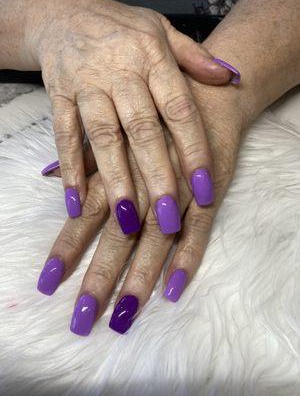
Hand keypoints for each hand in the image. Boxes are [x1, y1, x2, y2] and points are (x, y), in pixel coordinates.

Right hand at [28, 0, 236, 232]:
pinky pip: (63, 134)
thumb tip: (230, 76)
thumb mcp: (162, 30)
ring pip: (103, 137)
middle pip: (142, 130)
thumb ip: (195, 57)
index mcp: (153, 57)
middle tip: (168, 218)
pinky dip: (69, 168)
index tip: (206, 187)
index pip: (179, 109)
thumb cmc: (120, 27)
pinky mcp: (58, 94)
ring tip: (126, 220)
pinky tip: (75, 201)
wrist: (62, 10)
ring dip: (115, 180)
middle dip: (157, 175)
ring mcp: (86, 83)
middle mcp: (120, 72)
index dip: (193, 149)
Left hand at [37, 77, 243, 334]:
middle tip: (81, 319)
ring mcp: (178, 194)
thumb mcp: (116, 129)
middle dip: (99, 279)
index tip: (47, 282)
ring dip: (140, 280)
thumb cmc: (155, 116)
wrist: (206, 97)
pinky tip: (173, 290)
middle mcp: (144, 186)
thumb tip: (48, 173)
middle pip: (118, 239)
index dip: (66, 249)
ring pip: (155, 243)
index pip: (85, 218)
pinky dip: (187, 260)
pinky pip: (199, 233)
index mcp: (117, 171)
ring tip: (123, 316)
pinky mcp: (208, 196)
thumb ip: (85, 157)